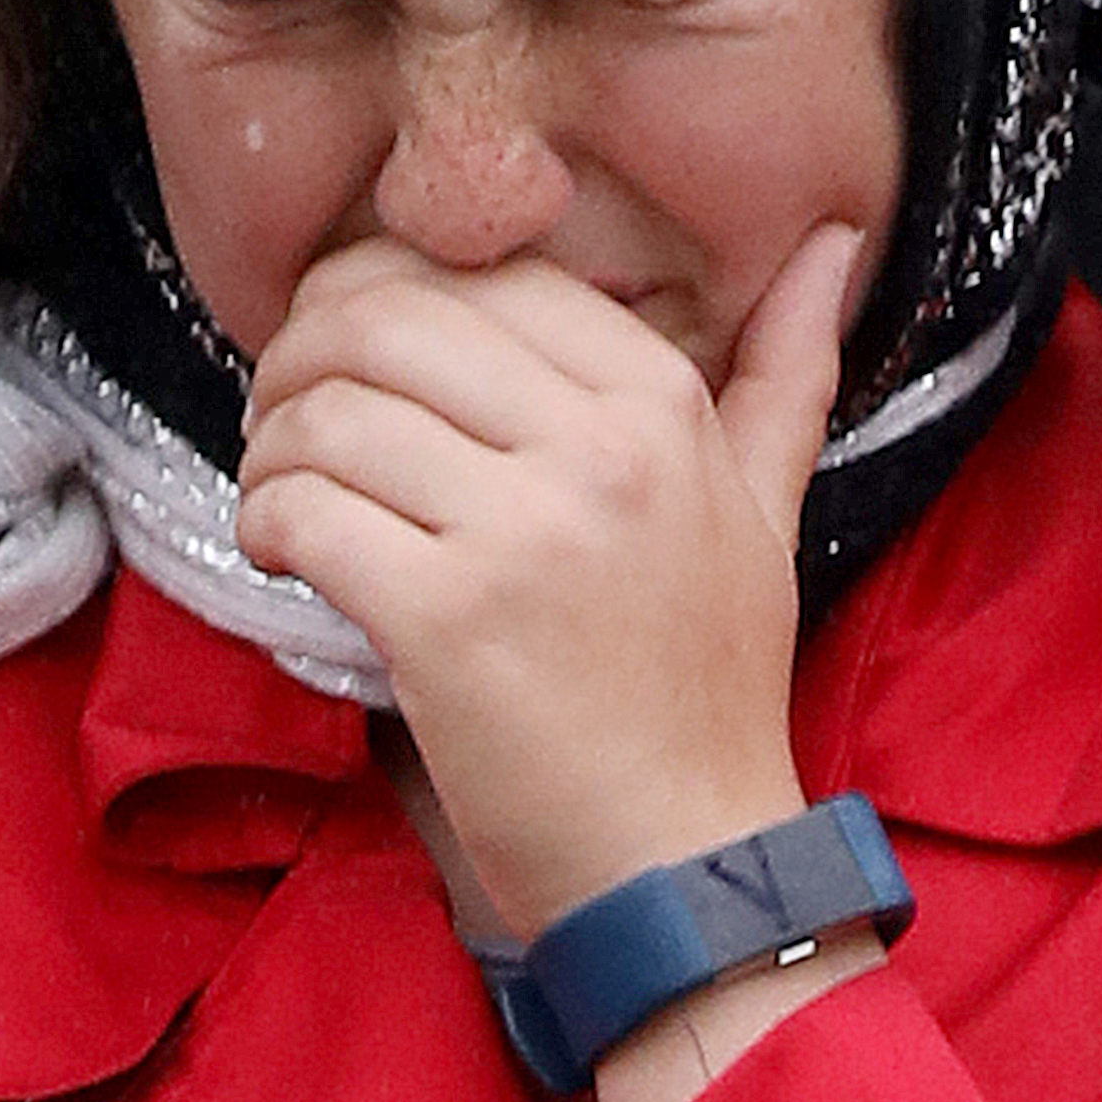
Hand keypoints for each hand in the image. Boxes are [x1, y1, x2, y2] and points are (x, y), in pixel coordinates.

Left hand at [231, 227, 859, 934]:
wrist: (686, 865)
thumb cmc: (709, 694)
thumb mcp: (768, 515)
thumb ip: (784, 374)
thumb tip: (835, 236)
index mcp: (664, 404)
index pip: (482, 274)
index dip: (380, 293)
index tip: (351, 358)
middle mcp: (602, 449)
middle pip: (386, 320)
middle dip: (299, 355)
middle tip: (285, 418)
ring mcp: (524, 533)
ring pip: (329, 413)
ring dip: (270, 448)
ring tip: (283, 493)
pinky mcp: (446, 620)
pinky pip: (306, 512)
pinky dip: (266, 523)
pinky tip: (283, 554)